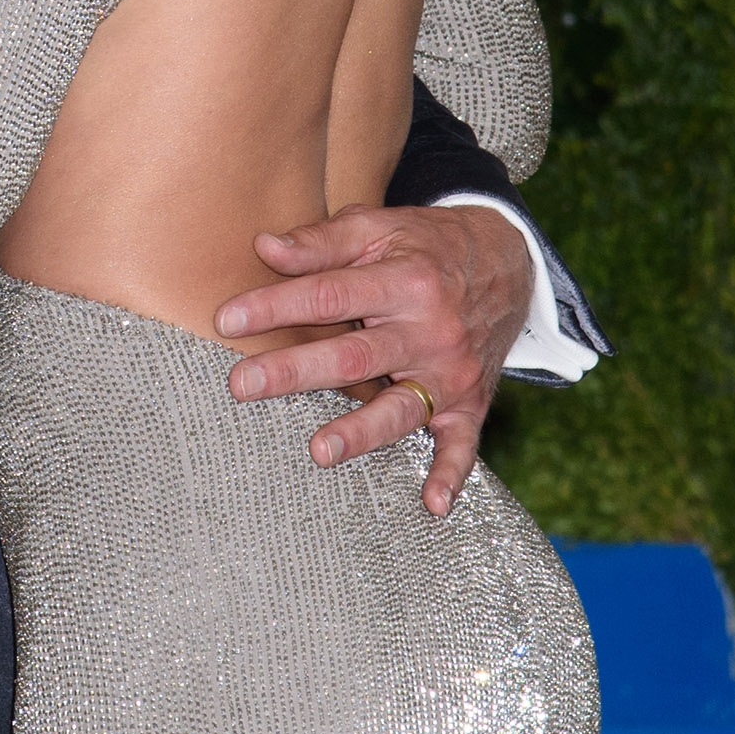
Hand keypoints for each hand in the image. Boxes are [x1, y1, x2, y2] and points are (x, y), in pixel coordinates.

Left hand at [215, 200, 533, 518]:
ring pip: (401, 407)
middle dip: (296, 371)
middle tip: (242, 385)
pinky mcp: (469, 402)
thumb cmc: (426, 247)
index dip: (275, 306)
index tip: (226, 320)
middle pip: (355, 356)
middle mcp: (430, 330)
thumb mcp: (379, 229)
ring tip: (319, 451)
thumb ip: (322, 241)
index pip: (328, 296)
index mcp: (405, 281)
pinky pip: (462, 443)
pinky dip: (451, 474)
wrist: (508, 263)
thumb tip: (264, 247)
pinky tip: (432, 504)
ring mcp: (451, 372)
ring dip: (361, 432)